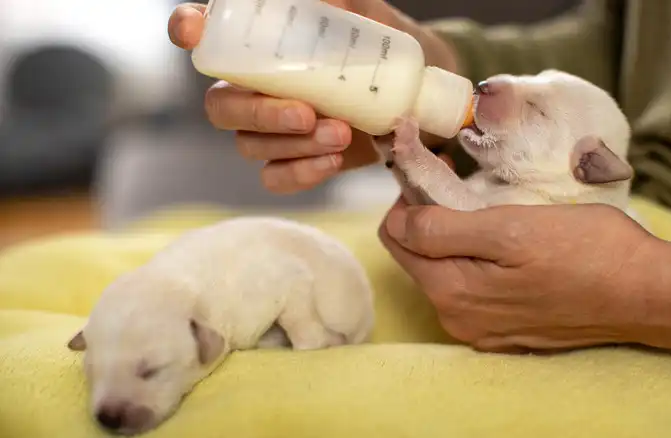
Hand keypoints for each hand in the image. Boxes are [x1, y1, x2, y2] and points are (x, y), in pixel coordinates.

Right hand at [167, 2, 458, 193]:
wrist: (416, 95)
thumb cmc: (381, 46)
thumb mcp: (367, 16)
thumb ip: (341, 5)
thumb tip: (326, 1)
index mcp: (261, 44)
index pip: (208, 33)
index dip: (188, 29)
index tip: (190, 32)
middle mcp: (254, 87)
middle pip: (222, 106)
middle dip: (259, 113)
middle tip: (306, 112)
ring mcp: (270, 130)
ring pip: (250, 145)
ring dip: (293, 144)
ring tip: (343, 133)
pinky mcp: (294, 160)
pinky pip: (275, 177)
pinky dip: (302, 172)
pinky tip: (332, 159)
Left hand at [378, 199, 670, 352]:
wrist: (647, 294)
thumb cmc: (587, 252)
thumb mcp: (510, 229)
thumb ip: (443, 230)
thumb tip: (399, 221)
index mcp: (452, 294)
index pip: (395, 237)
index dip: (407, 196)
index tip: (437, 166)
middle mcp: (458, 319)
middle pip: (417, 256)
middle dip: (427, 214)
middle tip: (457, 178)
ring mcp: (483, 329)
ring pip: (444, 271)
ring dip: (453, 236)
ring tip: (483, 206)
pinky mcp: (507, 330)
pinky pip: (472, 289)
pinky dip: (476, 260)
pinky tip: (503, 241)